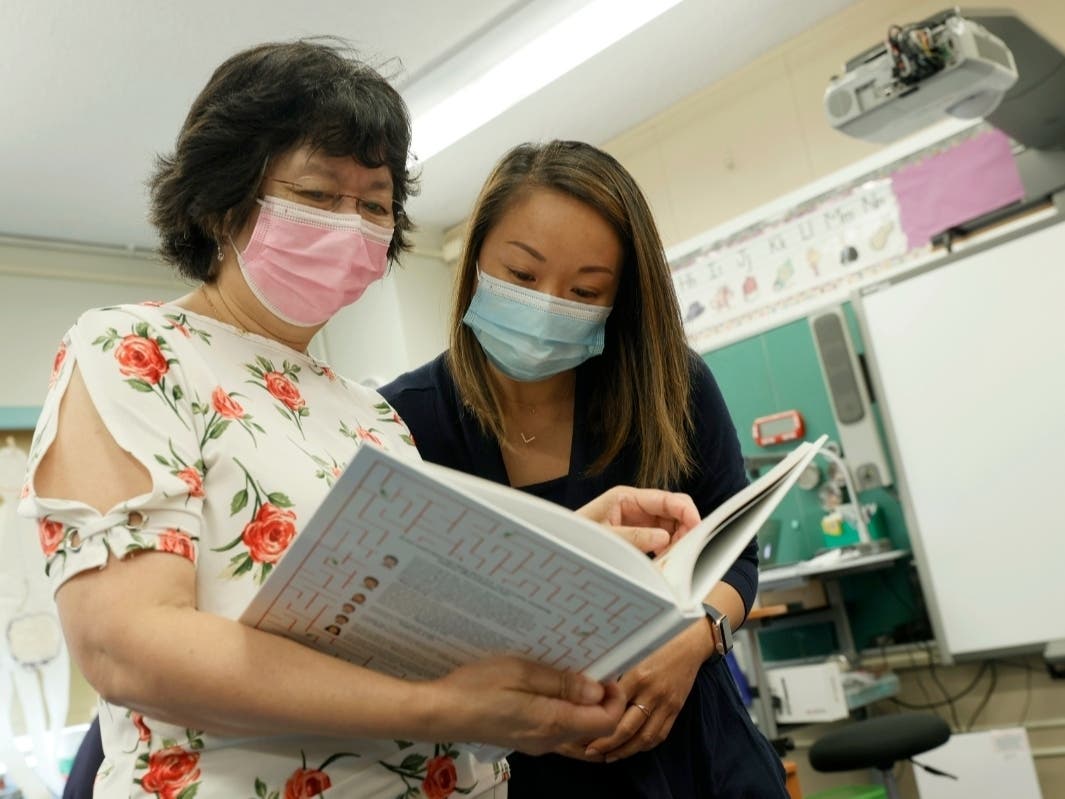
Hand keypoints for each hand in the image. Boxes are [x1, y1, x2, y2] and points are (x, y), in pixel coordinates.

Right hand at [428, 656, 626, 754]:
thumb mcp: (522, 673)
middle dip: (600, 699)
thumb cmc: (478, 687)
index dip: (615, 699)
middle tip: (589, 666)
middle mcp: (549, 739)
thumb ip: (562, 684)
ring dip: (580, 702)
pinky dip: (562, 707)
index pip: (605, 722)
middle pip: (592, 726)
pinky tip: (546, 685)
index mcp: (553, 723)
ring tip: (567, 671)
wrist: (440, 713)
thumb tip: (597, 691)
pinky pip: (555, 725)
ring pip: (574, 726)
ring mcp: (536, 742)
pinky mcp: (523, 738)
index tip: (608, 672)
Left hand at [557, 623, 707, 762]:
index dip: (597, 724)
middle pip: (628, 728)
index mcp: (637, 676)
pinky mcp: (676, 710)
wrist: (689, 646)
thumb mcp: (632, 655)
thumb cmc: (655, 646)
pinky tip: (631, 749)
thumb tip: (590, 695)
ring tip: (608, 756)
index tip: (581, 732)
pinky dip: (644, 746)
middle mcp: (652, 693)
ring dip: (625, 751)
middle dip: (607, 744)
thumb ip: (615, 676)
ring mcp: (666, 704)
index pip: (614, 708)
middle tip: (590, 751)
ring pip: (644, 737)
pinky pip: (660, 735)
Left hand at [577, 486, 699, 554]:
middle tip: (686, 551)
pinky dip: (665, 550)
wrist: (558, 548)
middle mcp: (633, 505)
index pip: (666, 499)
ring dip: (676, 542)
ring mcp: (635, 520)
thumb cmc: (575, 539)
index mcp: (626, 497)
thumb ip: (634, 537)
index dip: (686, 511)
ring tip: (672, 560)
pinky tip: (662, 563)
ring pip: (669, 527)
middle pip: (672, 512)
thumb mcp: (605, 538)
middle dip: (684, 529)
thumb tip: (665, 538)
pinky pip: (659, 539)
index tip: (698, 529)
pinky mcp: (635, 534)